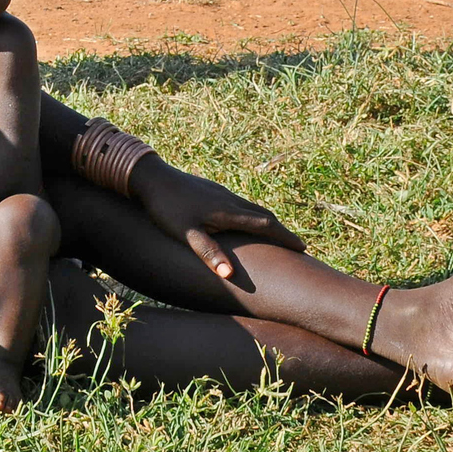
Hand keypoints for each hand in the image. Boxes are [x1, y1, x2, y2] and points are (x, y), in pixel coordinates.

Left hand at [132, 159, 304, 279]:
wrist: (149, 176)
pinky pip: (239, 203)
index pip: (264, 225)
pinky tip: (244, 218)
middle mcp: (228, 199)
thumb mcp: (186, 233)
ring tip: (275, 233)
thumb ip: (208, 252)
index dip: (284, 237)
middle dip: (281, 230)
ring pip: (251, 207)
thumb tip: (229, 275)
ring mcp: (219, 192)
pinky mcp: (209, 189)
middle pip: (263, 214)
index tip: (303, 248)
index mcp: (227, 212)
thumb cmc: (166, 208)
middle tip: (296, 244)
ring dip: (267, 221)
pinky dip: (251, 213)